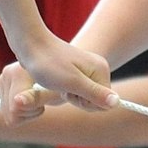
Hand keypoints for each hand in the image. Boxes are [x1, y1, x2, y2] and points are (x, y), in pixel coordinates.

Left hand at [1, 39, 115, 122]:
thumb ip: (95, 94)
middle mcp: (98, 68)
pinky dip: (65, 90)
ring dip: (70, 95)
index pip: (103, 102)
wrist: (29, 45)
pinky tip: (56, 81)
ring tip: (58, 82)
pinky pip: (76, 90)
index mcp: (102, 69)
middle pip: (95, 100)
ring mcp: (88, 69)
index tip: (69, 90)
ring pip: (85, 96)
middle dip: (77, 99)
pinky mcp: (76, 70)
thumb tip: (117, 102)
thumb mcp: (72, 82)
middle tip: (62, 85)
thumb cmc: (48, 64)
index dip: (84, 102)